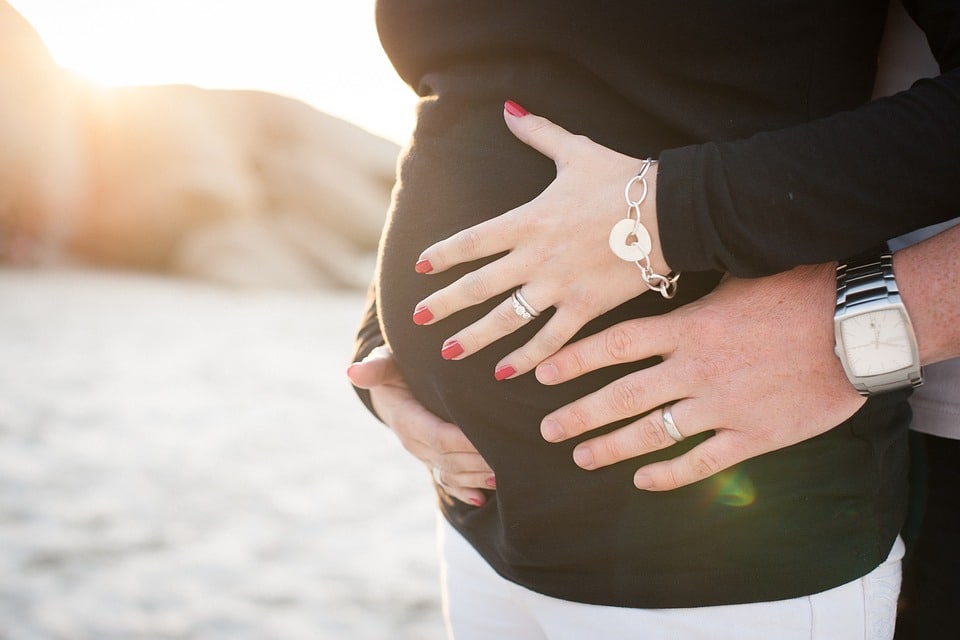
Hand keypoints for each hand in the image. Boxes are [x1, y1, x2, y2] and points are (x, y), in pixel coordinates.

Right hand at [348, 345, 494, 505]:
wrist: (389, 388)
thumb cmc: (394, 367)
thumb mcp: (385, 363)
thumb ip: (376, 367)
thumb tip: (353, 371)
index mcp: (405, 419)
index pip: (437, 435)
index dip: (463, 440)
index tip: (489, 436)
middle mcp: (414, 442)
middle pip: (449, 458)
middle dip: (478, 460)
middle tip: (510, 455)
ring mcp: (423, 454)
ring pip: (451, 472)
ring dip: (476, 477)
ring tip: (505, 474)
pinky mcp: (433, 459)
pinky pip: (447, 481)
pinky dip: (464, 491)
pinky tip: (481, 498)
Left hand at [412, 102, 669, 379]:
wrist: (671, 212)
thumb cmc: (623, 180)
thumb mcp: (576, 151)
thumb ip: (538, 132)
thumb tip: (509, 107)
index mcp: (529, 220)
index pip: (473, 241)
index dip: (443, 254)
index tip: (420, 267)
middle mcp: (536, 257)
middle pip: (479, 286)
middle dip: (445, 303)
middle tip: (417, 318)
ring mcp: (560, 286)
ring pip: (507, 318)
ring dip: (475, 337)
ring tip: (449, 352)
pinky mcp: (586, 307)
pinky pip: (550, 340)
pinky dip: (527, 359)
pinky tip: (505, 374)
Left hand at [535, 264, 866, 489]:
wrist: (858, 325)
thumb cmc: (802, 290)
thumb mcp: (739, 276)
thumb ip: (695, 290)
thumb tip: (660, 270)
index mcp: (688, 328)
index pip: (614, 346)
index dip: (573, 361)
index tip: (542, 374)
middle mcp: (695, 369)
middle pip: (621, 396)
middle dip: (579, 414)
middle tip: (548, 430)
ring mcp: (722, 405)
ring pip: (653, 433)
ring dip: (612, 447)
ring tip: (582, 457)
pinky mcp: (753, 435)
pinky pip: (701, 462)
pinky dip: (669, 474)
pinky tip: (643, 480)